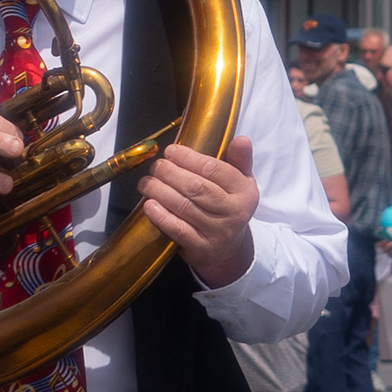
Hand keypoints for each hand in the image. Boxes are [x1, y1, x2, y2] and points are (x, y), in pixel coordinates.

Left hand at [139, 134, 258, 289]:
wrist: (228, 251)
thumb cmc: (229, 208)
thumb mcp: (241, 184)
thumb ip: (240, 160)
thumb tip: (241, 139)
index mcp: (245, 192)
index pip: (214, 170)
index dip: (188, 158)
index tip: (171, 151)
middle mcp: (235, 213)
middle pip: (196, 187)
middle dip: (170, 173)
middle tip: (156, 167)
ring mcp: (217, 233)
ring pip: (184, 206)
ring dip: (159, 191)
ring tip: (146, 182)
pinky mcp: (201, 248)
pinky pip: (177, 229)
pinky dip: (160, 215)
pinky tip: (148, 204)